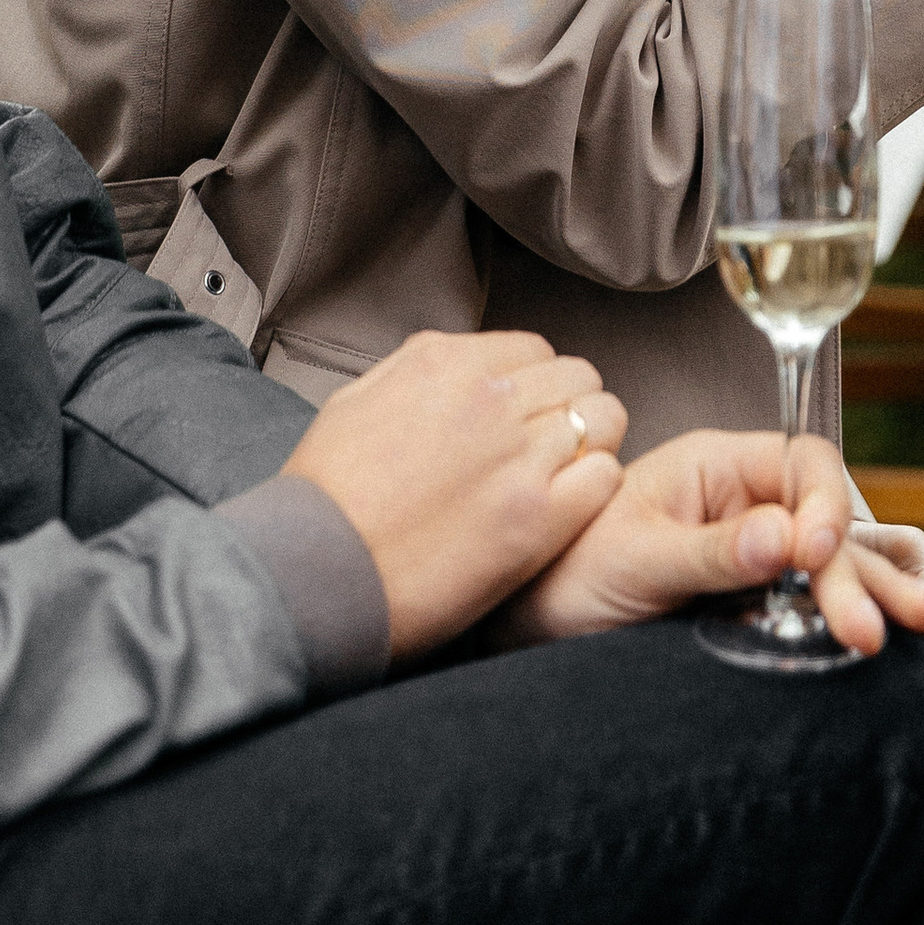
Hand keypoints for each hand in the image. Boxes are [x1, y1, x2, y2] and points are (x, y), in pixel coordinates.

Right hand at [280, 330, 624, 658]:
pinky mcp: (538, 521)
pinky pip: (606, 476)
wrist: (316, 574)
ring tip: (564, 477)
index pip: (536, 350)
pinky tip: (567, 508)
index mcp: (444, 364)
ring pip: (603, 418)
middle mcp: (489, 400)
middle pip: (578, 377)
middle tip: (551, 447)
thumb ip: (414, 372)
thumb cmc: (326, 499)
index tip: (527, 414)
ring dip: (590, 443)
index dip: (537, 383)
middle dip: (570, 407)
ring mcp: (518, 459)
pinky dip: (596, 486)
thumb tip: (454, 365)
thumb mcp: (355, 401)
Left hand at [502, 432, 923, 656]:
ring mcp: (760, 552)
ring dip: (882, 588)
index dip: (821, 504)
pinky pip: (821, 596)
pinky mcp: (762, 599)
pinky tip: (902, 626)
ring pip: (838, 560)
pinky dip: (861, 608)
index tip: (814, 554)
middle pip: (828, 520)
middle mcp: (748, 501)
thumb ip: (711, 550)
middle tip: (874, 630)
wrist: (535, 623)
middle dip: (860, 570)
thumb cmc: (570, 572)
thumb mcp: (636, 560)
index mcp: (717, 465)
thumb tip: (785, 539)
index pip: (799, 464)